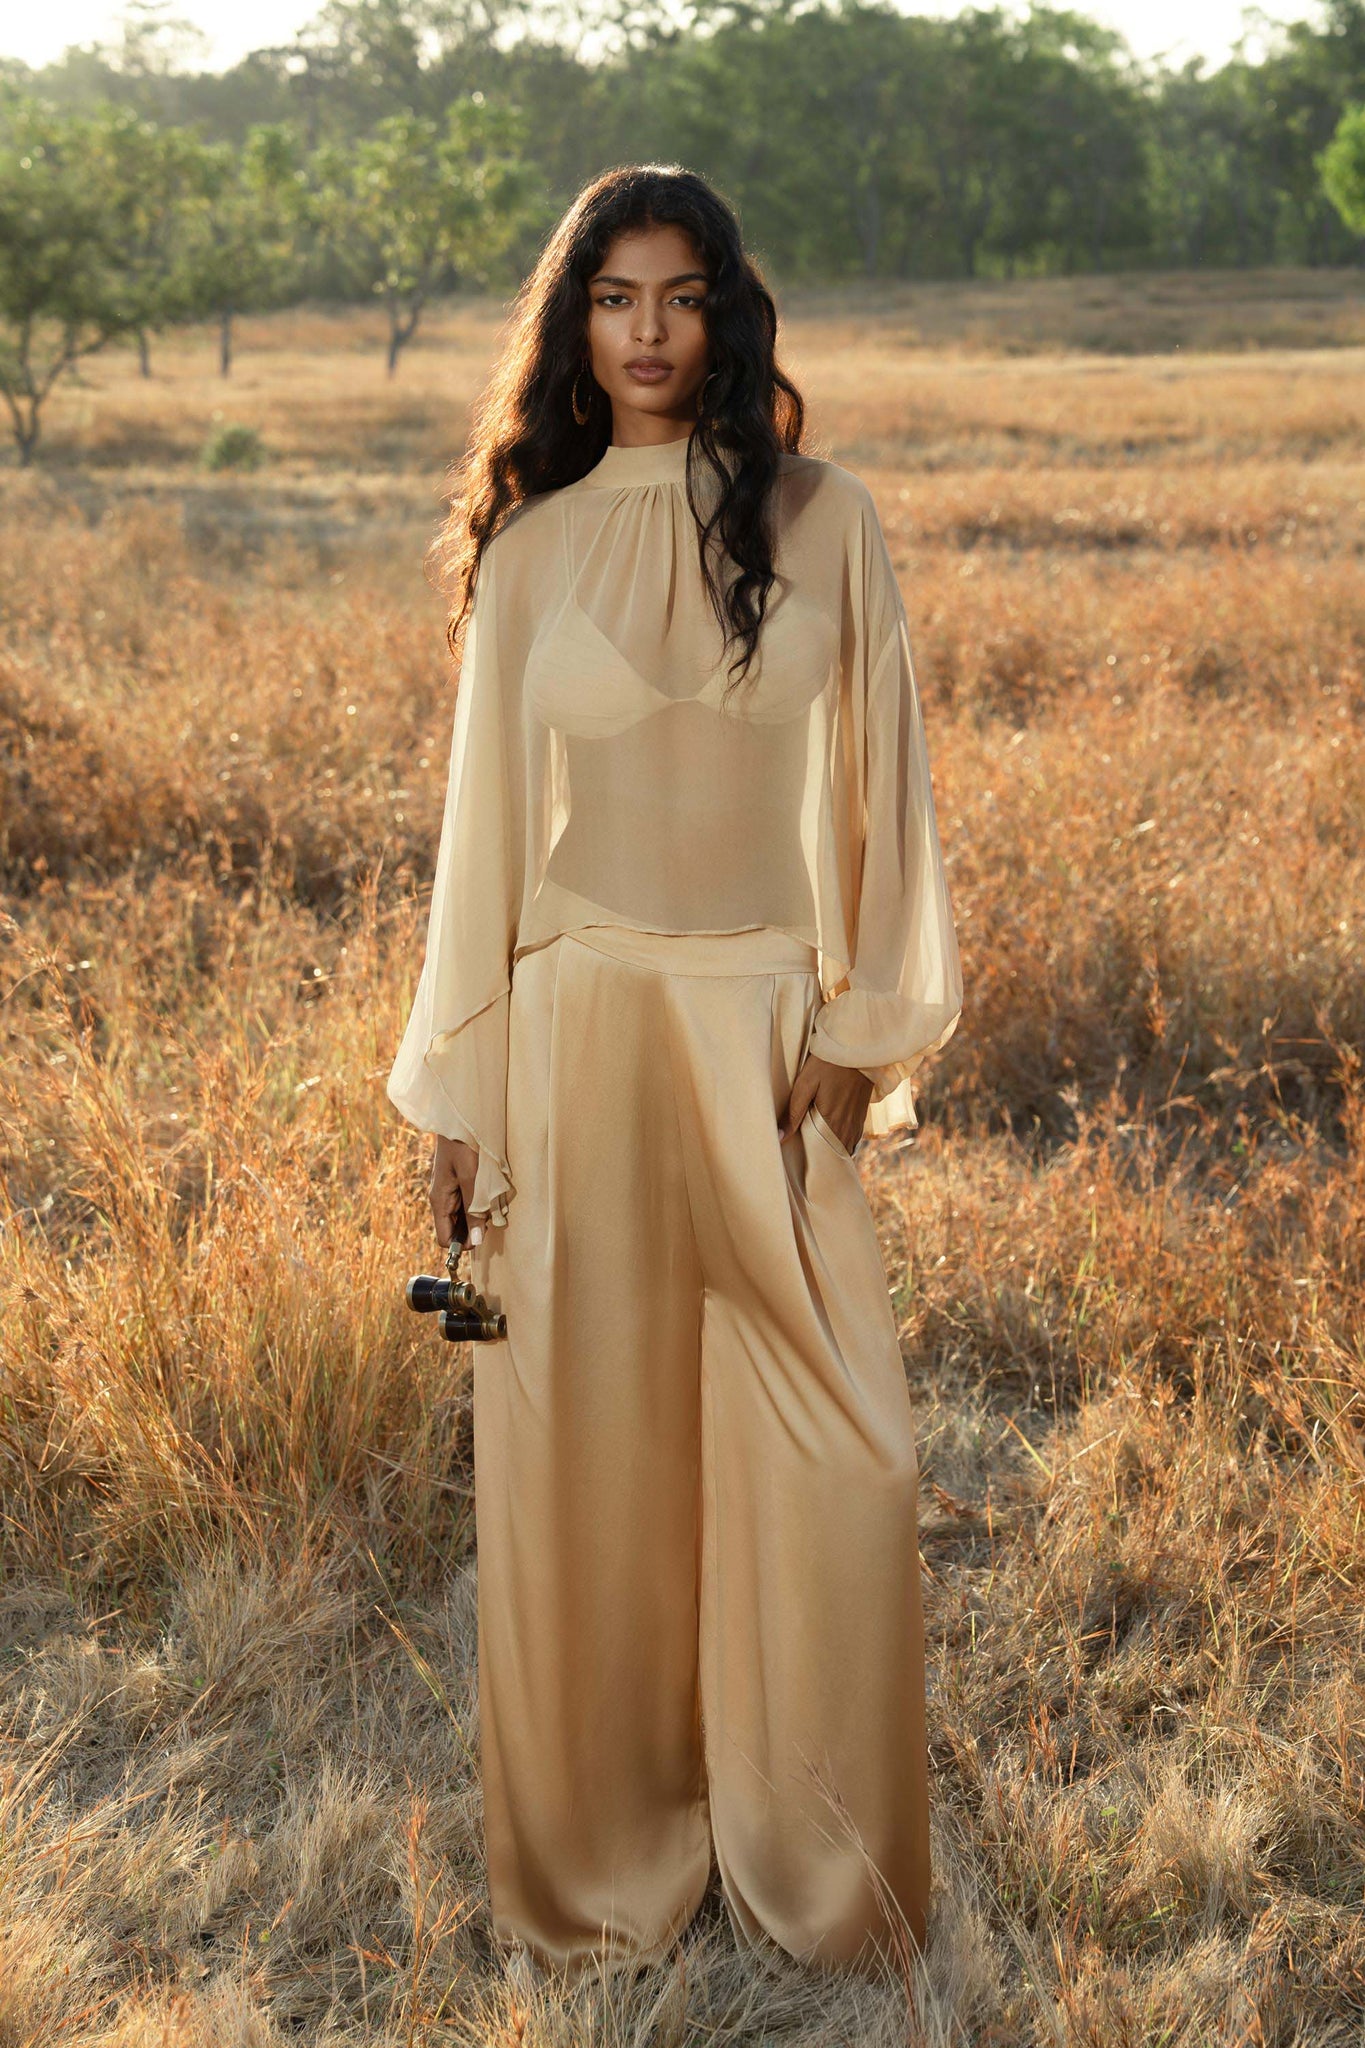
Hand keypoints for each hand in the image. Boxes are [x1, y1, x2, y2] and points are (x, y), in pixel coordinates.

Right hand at [430, 1133, 489, 1248]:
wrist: (459, 1119)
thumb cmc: (464, 1146)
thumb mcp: (472, 1179)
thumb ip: (474, 1210)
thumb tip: (476, 1242)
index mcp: (439, 1201)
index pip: (445, 1240)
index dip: (462, 1244)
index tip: (482, 1236)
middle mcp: (441, 1200)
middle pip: (455, 1229)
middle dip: (473, 1228)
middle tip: (490, 1215)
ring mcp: (449, 1191)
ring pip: (463, 1217)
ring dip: (478, 1215)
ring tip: (490, 1201)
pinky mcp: (457, 1183)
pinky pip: (467, 1203)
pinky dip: (479, 1203)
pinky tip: (489, 1192)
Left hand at [778, 1054, 872, 1156]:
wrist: (857, 1049)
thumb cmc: (827, 1065)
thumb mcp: (805, 1085)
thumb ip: (793, 1113)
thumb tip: (779, 1138)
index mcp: (832, 1124)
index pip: (821, 1155)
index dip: (811, 1161)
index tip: (800, 1161)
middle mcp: (847, 1128)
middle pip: (833, 1154)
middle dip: (821, 1158)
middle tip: (805, 1156)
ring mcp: (857, 1124)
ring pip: (844, 1148)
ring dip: (832, 1150)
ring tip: (816, 1149)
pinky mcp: (861, 1116)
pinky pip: (852, 1138)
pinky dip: (842, 1141)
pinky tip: (830, 1136)